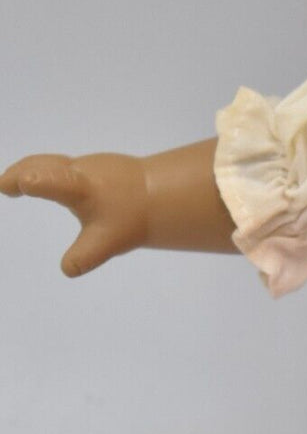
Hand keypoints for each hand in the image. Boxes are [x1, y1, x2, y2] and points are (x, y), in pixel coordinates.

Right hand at [1, 152, 148, 275]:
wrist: (163, 195)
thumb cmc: (131, 218)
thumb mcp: (107, 242)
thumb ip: (84, 256)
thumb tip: (67, 269)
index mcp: (80, 188)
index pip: (53, 181)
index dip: (32, 182)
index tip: (10, 186)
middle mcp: (80, 171)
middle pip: (43, 165)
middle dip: (20, 174)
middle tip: (3, 186)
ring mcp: (86, 166)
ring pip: (52, 163)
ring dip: (30, 172)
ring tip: (13, 185)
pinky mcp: (91, 167)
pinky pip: (59, 167)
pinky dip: (43, 173)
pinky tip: (38, 183)